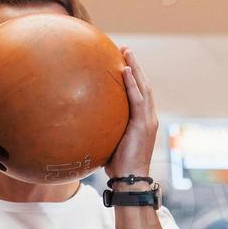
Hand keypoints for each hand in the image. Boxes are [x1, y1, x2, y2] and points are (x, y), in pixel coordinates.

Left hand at [107, 47, 157, 180]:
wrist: (130, 179)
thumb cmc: (117, 166)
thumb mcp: (109, 142)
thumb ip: (102, 129)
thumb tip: (79, 121)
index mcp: (142, 121)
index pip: (139, 93)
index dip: (133, 77)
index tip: (123, 62)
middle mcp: (148, 117)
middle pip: (144, 85)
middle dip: (135, 66)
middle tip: (125, 49)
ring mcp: (148, 120)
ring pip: (143, 88)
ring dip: (135, 68)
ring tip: (126, 52)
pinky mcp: (144, 124)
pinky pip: (138, 99)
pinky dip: (133, 83)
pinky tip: (125, 70)